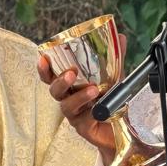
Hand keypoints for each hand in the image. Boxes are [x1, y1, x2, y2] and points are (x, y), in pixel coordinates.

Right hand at [37, 37, 126, 162]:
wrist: (123, 128)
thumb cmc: (111, 102)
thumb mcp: (114, 77)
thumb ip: (115, 59)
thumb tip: (119, 37)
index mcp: (71, 86)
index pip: (52, 76)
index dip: (44, 69)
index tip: (43, 58)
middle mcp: (69, 99)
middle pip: (54, 90)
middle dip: (60, 80)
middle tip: (71, 73)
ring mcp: (75, 115)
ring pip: (67, 105)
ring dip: (78, 96)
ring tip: (93, 90)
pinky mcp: (84, 128)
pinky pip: (83, 120)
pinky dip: (91, 112)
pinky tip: (99, 109)